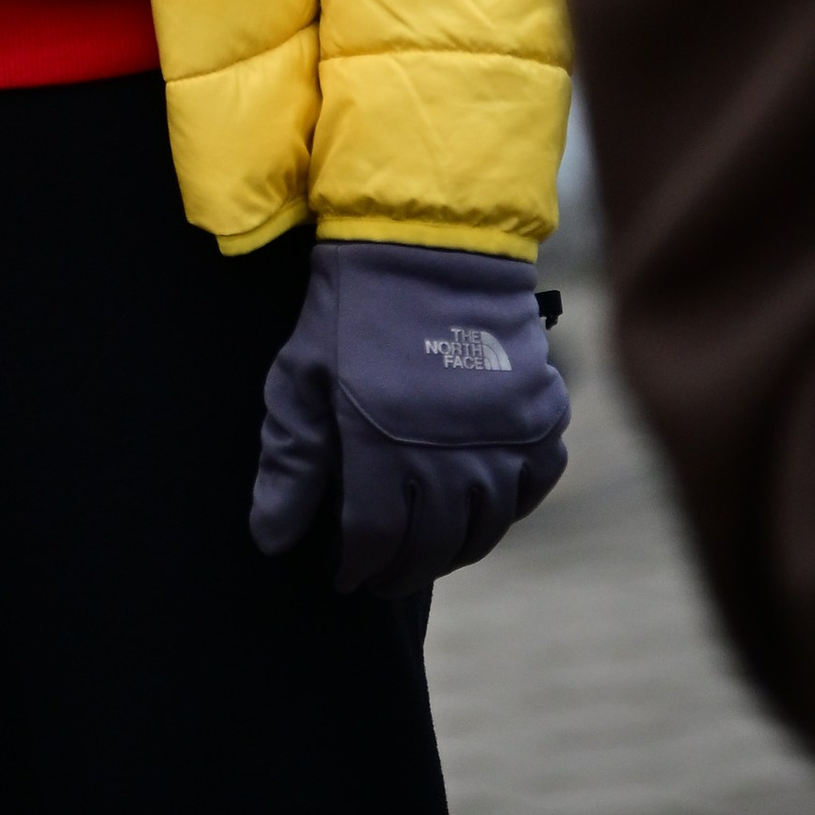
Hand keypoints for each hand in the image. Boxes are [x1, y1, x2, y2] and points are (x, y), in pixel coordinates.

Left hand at [251, 239, 570, 598]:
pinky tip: (478, 506)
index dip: (357, 567)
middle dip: (400, 569)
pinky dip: (506, 508)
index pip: (376, 541)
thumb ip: (289, 464)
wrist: (430, 241)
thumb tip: (271, 539)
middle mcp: (453, 456)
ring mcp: (505, 441)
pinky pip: (531, 489)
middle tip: (380, 572)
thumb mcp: (301, 378)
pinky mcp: (543, 420)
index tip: (342, 573)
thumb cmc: (352, 310)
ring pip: (484, 528)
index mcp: (385, 447)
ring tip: (425, 549)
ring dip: (452, 549)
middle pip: (431, 546)